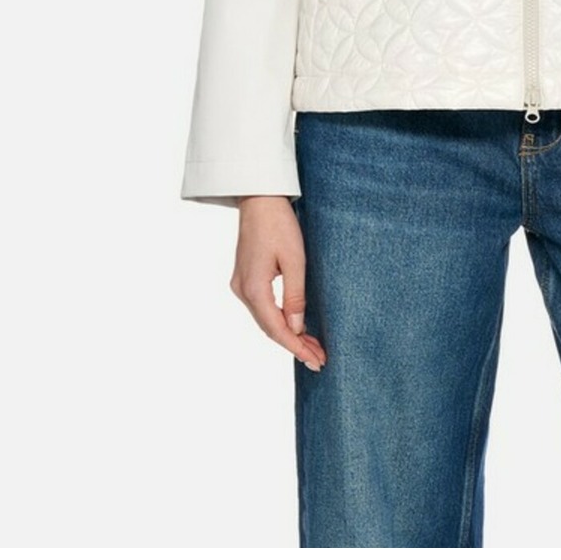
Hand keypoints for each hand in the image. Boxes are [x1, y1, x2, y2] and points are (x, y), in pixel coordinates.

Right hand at [230, 197, 327, 371]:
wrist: (259, 198)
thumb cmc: (279, 224)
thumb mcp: (294, 260)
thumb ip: (295, 297)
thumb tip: (296, 328)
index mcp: (253, 288)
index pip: (276, 330)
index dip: (296, 348)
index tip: (316, 360)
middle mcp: (242, 290)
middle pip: (269, 328)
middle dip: (294, 345)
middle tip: (319, 359)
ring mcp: (241, 284)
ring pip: (265, 319)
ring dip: (288, 334)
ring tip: (312, 347)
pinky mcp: (245, 278)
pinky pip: (262, 308)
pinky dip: (279, 320)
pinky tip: (294, 326)